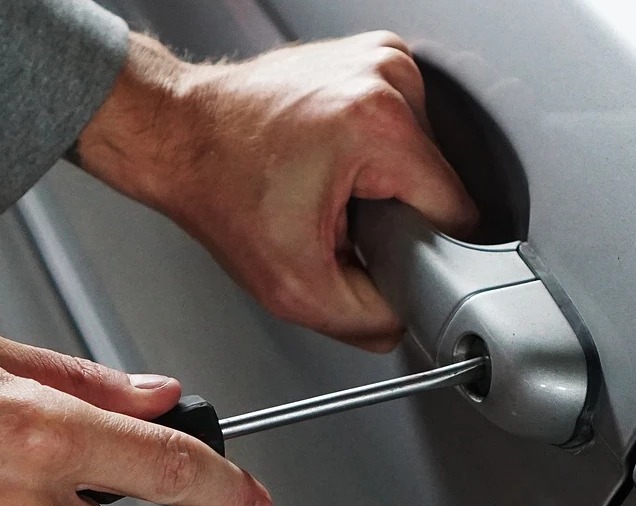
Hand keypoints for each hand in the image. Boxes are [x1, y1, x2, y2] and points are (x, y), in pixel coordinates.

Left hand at [77, 32, 477, 352]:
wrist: (178, 134)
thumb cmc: (220, 189)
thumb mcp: (295, 287)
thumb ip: (368, 320)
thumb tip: (407, 320)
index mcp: (380, 125)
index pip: (457, 212)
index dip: (425, 249)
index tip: (379, 249)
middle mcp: (387, 77)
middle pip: (439, 182)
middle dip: (398, 213)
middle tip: (340, 218)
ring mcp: (381, 58)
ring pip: (425, 155)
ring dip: (387, 182)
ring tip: (333, 185)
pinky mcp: (372, 55)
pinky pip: (404, 126)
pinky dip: (377, 151)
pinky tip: (335, 158)